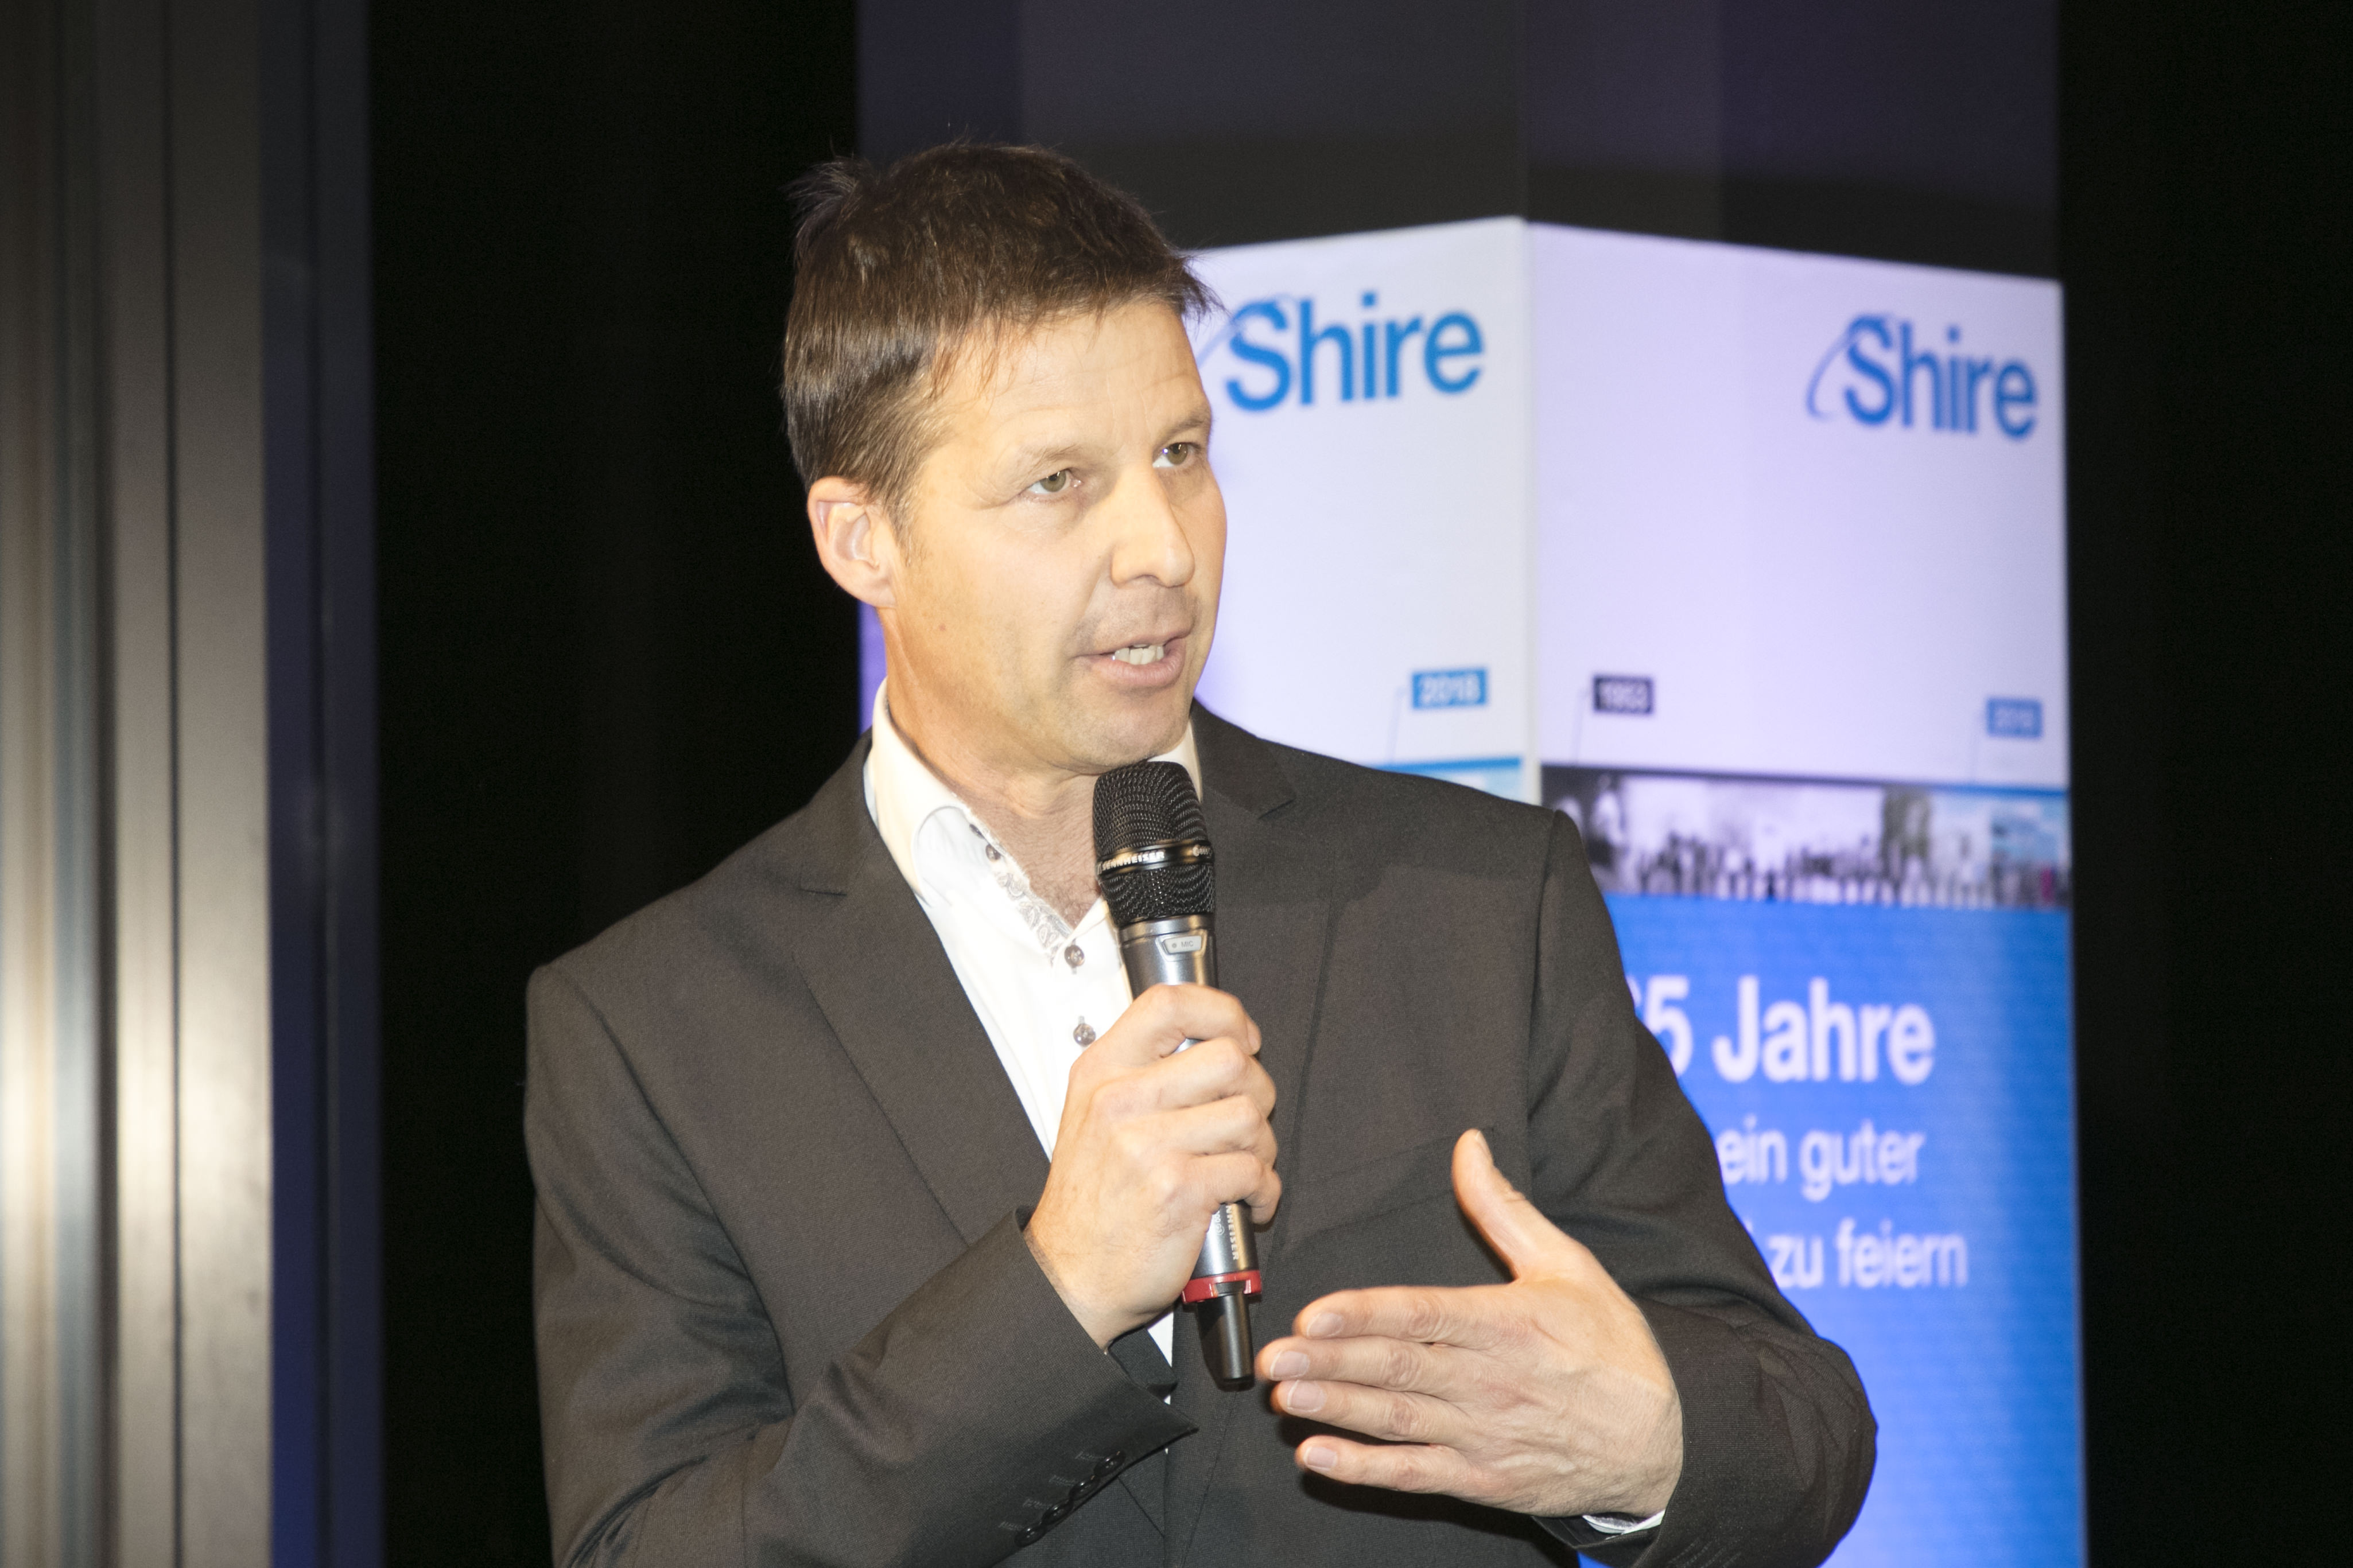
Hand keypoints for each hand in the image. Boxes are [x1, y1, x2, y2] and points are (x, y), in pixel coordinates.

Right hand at [1026, 984, 1279, 1346]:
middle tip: (1247, 1119)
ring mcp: (1148, 1144)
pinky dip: (1264, 1191)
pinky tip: (1246, 1201)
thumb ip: (1143, 1072)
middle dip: (1258, 1090)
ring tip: (1244, 1166)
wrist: (1071, 1276)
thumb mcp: (1095, 1115)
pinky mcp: (1178, 1189)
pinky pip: (1254, 1171)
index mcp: (1102, 1071)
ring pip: (1250, 1114)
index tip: (1241, 1036)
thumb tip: (1215, 1039)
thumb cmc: (1092, 1202)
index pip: (1170, 1003)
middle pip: (1229, 1058)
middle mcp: (1122, 1101)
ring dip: (1263, 1146)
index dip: (1222, 1012)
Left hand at [1255, 1129, 1681, 1518]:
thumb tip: (1468, 1143)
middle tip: (1274, 1356)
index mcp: (1509, 1324)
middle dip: (1332, 1363)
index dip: (1367, 1315)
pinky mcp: (1484, 1480)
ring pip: (1399, 1421)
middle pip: (1400, 1369)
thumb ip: (1505, 1208)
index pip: (1426, 1316)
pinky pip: (1417, 1475)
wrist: (1663, 1443)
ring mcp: (1485, 1435)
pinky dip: (1366, 1470)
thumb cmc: (1612, 1347)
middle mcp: (1492, 1381)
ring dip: (1338, 1410)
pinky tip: (1320, 1456)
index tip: (1316, 1312)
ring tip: (1286, 1396)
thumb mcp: (1569, 1265)